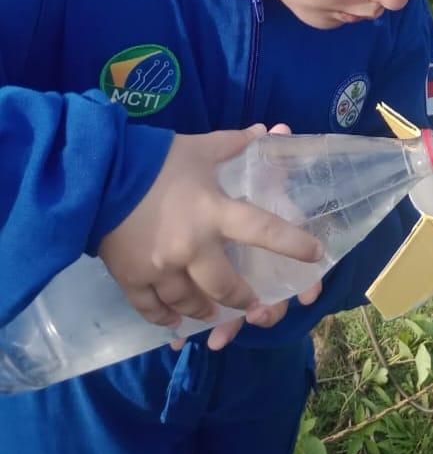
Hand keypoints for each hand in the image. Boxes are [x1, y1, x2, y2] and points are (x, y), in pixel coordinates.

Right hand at [99, 123, 323, 329]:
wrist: (96, 173)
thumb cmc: (156, 159)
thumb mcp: (201, 147)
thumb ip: (236, 144)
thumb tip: (267, 131)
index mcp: (214, 212)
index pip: (264, 231)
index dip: (293, 244)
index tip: (316, 257)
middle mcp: (192, 247)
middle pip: (226, 286)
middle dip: (243, 300)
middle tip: (255, 304)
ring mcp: (160, 268)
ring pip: (190, 303)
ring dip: (206, 310)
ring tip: (212, 312)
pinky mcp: (131, 278)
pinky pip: (152, 309)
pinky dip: (165, 319)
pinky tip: (174, 323)